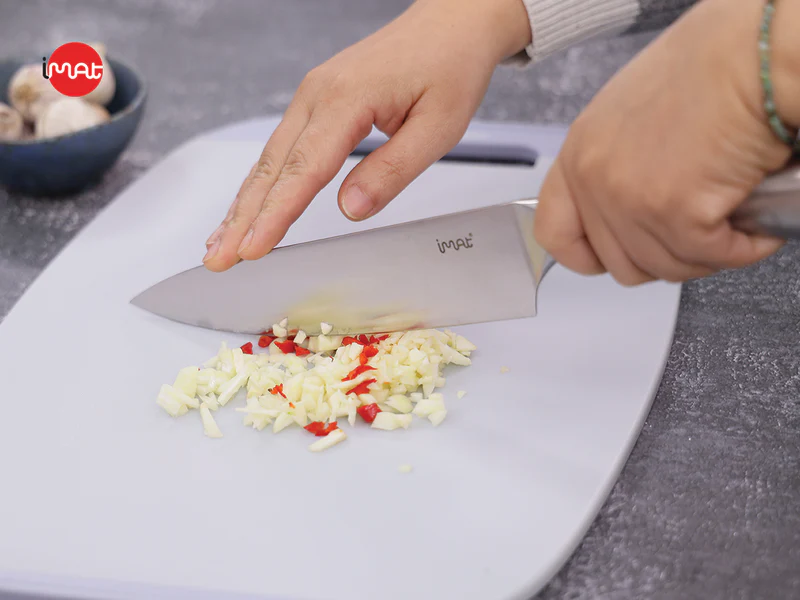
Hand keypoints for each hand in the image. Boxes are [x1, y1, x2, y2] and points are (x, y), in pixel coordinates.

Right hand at [204, 0, 530, 270]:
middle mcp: (319, 93)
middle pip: (273, 166)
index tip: (253, 248)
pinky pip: (280, 146)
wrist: (450, 23)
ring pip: (269, 158)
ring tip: (220, 243)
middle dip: (243, 218)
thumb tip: (351, 210)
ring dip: (243, 203)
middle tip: (218, 259)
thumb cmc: (448, 68)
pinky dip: (261, 181)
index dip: (276, 214)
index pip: (305, 169)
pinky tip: (248, 205)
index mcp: (348, 98)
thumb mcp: (439, 127)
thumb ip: (392, 170)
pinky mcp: (316, 100)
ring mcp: (312, 94)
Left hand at [535, 0, 799, 284]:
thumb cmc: (705, 73)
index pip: (555, 234)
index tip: (611, 258)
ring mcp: (629, 198)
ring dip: (706, 252)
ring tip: (730, 216)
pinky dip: (740, 248)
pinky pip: (709, 257)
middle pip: (620, 264)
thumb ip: (614, 170)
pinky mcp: (674, 211)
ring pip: (667, 267)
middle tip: (695, 231)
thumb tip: (625, 216)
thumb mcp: (628, 122)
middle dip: (665, 256)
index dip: (587, 257)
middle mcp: (594, 178)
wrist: (750, 55)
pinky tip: (753, 225)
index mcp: (578, 154)